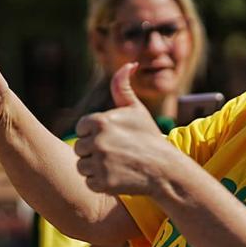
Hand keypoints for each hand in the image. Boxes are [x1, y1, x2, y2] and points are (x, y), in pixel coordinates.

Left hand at [73, 63, 171, 195]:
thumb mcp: (136, 110)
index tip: (112, 137)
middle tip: (117, 153)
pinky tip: (118, 177)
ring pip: (82, 166)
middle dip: (95, 151)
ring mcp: (99, 163)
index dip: (95, 133)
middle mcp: (97, 141)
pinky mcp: (102, 183)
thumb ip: (123, 86)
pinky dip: (101, 183)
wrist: (165, 169)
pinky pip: (89, 182)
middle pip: (80, 148)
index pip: (81, 128)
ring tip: (117, 164)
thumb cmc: (148, 137)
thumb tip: (129, 63)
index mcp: (100, 120)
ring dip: (96, 168)